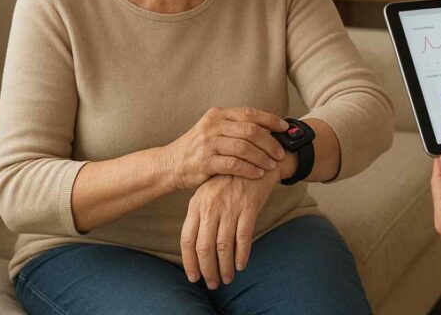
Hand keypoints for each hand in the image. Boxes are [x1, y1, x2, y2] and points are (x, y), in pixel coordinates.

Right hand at [162, 107, 288, 189]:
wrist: (170, 164)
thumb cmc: (198, 148)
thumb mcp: (214, 130)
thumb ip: (236, 127)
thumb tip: (268, 127)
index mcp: (217, 114)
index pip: (250, 113)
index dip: (271, 120)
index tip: (285, 128)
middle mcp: (212, 125)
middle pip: (250, 130)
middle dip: (270, 142)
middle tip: (280, 153)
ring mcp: (207, 143)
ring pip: (244, 147)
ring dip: (262, 157)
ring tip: (272, 165)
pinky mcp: (204, 162)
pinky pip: (234, 164)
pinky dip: (249, 169)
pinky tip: (258, 174)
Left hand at [180, 168, 276, 288]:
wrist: (253, 158)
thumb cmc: (227, 181)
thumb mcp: (207, 194)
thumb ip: (200, 216)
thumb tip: (195, 247)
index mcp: (196, 205)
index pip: (187, 239)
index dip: (189, 261)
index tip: (194, 276)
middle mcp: (211, 207)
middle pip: (204, 246)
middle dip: (207, 269)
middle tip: (212, 283)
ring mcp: (229, 207)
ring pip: (223, 246)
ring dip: (224, 267)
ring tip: (226, 278)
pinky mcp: (248, 207)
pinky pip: (243, 237)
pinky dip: (242, 255)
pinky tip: (241, 265)